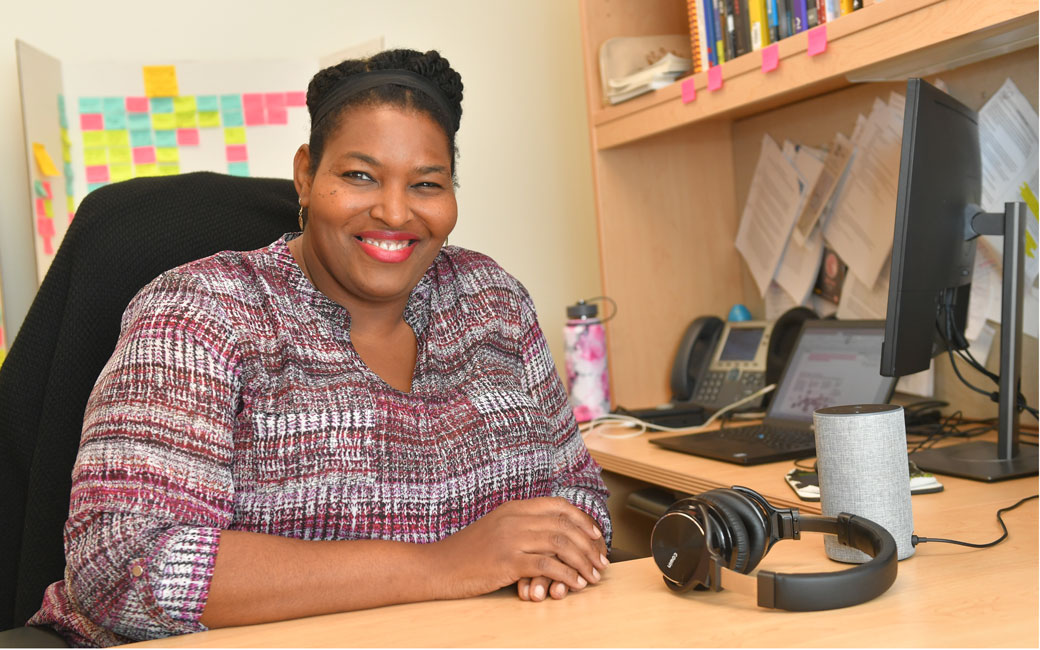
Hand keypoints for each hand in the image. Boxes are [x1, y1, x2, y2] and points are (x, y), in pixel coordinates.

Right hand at [429, 497, 607, 599]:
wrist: (437, 567)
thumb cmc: (466, 553)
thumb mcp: (495, 530)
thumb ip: (520, 526)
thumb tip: (551, 535)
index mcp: (513, 508)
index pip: (558, 505)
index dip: (582, 520)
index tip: (596, 536)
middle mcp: (514, 519)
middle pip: (564, 524)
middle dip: (589, 544)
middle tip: (601, 560)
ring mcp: (510, 538)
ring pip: (560, 543)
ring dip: (582, 561)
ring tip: (592, 575)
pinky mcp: (507, 561)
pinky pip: (547, 565)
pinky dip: (567, 575)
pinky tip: (575, 584)